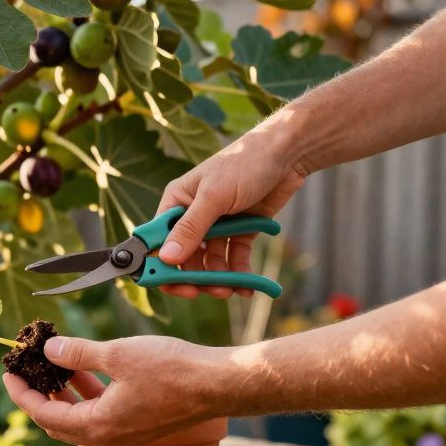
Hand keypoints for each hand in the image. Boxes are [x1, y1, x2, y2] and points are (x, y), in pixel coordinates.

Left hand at [3, 335, 228, 445]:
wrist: (220, 383)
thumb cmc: (173, 368)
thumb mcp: (117, 354)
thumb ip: (78, 354)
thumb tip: (49, 349)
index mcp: (98, 428)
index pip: (44, 415)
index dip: (21, 393)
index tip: (8, 372)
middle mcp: (109, 439)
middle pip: (58, 421)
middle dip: (38, 394)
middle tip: (24, 369)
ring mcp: (125, 434)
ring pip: (80, 417)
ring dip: (63, 392)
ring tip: (49, 362)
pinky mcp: (139, 424)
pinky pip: (101, 413)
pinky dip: (87, 393)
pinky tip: (82, 367)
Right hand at [156, 122, 307, 298]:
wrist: (287, 154)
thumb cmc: (244, 164)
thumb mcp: (214, 196)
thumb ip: (190, 228)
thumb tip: (165, 258)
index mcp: (177, 202)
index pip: (157, 239)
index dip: (158, 264)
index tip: (168, 284)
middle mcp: (193, 215)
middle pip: (183, 256)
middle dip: (193, 276)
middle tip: (203, 291)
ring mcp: (216, 225)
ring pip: (209, 262)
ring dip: (218, 278)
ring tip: (230, 289)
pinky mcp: (239, 231)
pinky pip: (233, 258)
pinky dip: (239, 273)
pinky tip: (247, 286)